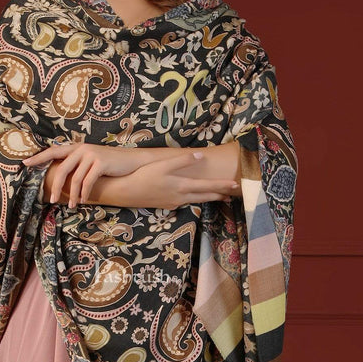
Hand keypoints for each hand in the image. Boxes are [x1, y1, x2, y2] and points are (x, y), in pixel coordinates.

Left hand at [24, 142, 140, 206]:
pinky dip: (84, 193)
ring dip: (72, 195)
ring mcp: (91, 155)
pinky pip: (87, 181)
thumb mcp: (90, 161)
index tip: (24, 164)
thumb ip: (76, 165)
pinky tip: (83, 200)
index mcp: (76, 147)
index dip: (38, 157)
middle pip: (62, 169)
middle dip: (55, 186)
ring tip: (72, 205)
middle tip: (51, 199)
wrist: (131, 161)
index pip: (53, 151)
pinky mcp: (101, 162)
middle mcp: (81, 149)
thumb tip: (61, 178)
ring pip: (75, 179)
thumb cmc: (109, 164)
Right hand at [118, 151, 240, 207]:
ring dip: (210, 198)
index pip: (208, 187)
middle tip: (233, 194)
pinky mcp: (168, 205)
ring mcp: (175, 203)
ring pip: (197, 201)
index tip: (235, 185)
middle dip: (220, 195)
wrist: (127, 192)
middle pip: (206, 197)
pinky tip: (196, 197)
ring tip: (221, 197)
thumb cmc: (144, 176)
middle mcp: (181, 197)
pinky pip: (187, 202)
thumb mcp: (163, 165)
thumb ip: (182, 160)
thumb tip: (200, 156)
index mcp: (182, 186)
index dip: (222, 186)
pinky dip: (196, 200)